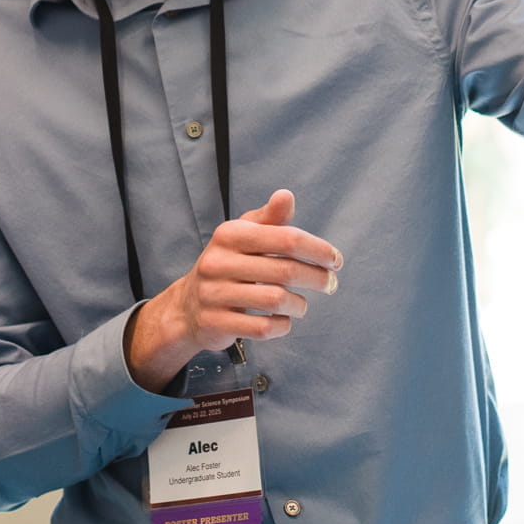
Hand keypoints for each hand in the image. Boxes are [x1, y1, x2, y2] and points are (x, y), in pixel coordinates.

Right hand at [127, 189, 341, 392]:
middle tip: (330, 284)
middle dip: (317, 278)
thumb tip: (286, 195)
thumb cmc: (228, 265)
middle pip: (285, 270)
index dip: (318, 249)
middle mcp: (218, 262)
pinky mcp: (215, 323)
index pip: (286, 238)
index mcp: (229, 234)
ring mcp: (214, 294)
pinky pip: (262, 328)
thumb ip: (269, 219)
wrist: (187, 307)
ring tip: (302, 305)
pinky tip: (285, 320)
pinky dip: (282, 326)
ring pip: (276, 300)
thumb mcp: (244, 237)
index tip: (335, 260)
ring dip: (299, 305)